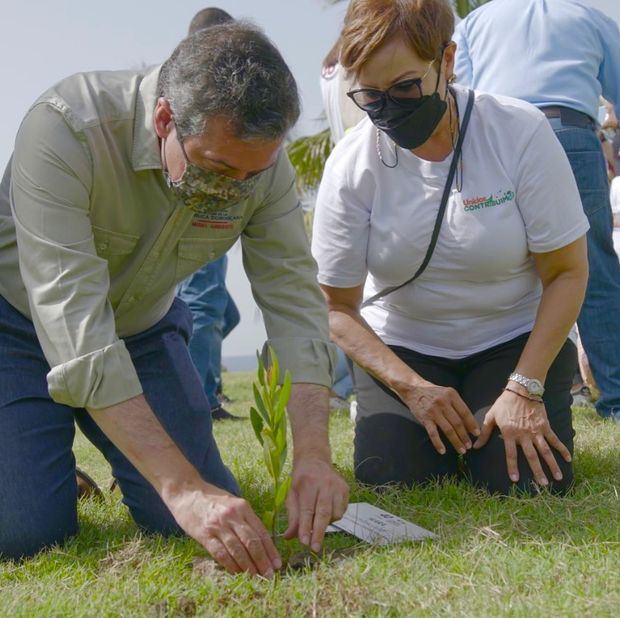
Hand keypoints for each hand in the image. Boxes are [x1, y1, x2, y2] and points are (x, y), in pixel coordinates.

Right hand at [164, 483, 281, 576]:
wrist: (187, 492)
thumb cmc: (212, 499)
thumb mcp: (233, 503)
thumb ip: (246, 519)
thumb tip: (261, 540)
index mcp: (243, 507)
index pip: (261, 531)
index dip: (270, 549)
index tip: (277, 563)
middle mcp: (233, 516)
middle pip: (252, 542)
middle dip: (262, 561)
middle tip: (270, 575)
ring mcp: (218, 525)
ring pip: (238, 550)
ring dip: (248, 566)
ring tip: (256, 577)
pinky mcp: (204, 535)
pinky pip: (220, 553)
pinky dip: (230, 565)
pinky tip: (237, 573)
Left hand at [283, 456, 348, 552]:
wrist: (315, 459)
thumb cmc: (301, 480)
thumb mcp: (291, 494)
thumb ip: (292, 516)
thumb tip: (288, 537)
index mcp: (308, 483)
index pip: (307, 509)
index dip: (305, 527)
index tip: (304, 542)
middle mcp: (325, 483)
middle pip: (324, 512)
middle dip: (319, 532)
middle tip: (314, 548)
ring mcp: (338, 485)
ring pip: (335, 514)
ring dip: (326, 524)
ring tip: (317, 521)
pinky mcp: (346, 489)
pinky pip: (342, 511)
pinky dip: (333, 517)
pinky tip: (326, 512)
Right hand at [401, 382, 479, 454]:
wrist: (413, 389)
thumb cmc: (433, 393)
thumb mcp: (447, 393)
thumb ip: (457, 405)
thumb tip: (469, 423)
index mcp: (451, 395)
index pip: (465, 412)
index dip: (472, 424)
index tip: (477, 434)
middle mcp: (443, 402)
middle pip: (458, 423)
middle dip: (465, 436)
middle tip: (469, 445)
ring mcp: (433, 411)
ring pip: (448, 430)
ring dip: (456, 441)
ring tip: (461, 450)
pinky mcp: (425, 418)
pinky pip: (433, 433)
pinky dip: (438, 443)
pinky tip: (443, 451)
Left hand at [473, 389, 571, 485]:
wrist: (521, 390)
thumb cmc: (504, 404)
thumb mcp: (491, 416)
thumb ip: (484, 432)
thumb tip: (475, 446)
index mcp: (509, 433)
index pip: (511, 454)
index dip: (512, 467)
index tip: (515, 480)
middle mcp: (524, 435)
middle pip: (531, 456)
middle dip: (537, 472)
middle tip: (543, 485)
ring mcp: (536, 431)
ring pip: (545, 451)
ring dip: (552, 465)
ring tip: (558, 477)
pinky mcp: (546, 426)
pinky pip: (555, 440)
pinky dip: (562, 449)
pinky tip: (569, 459)